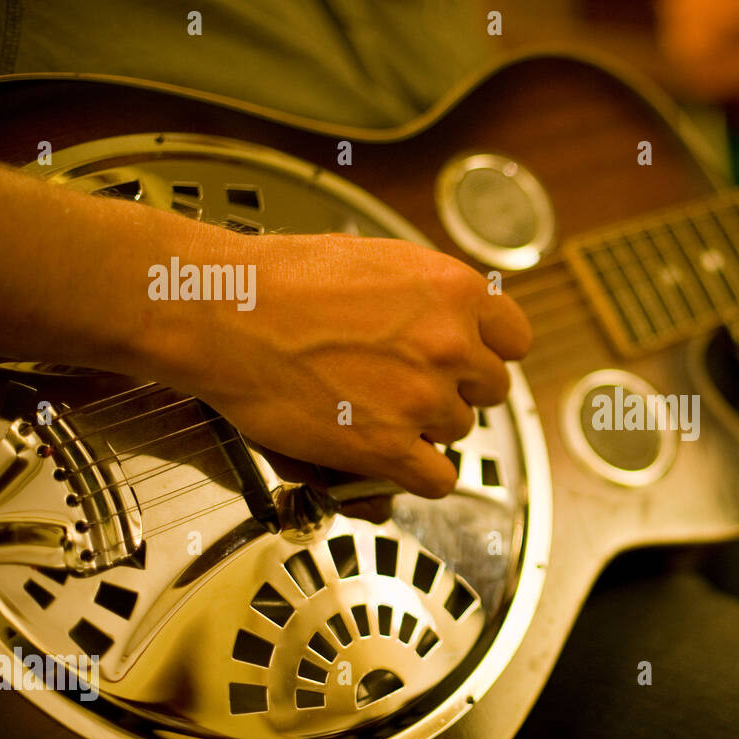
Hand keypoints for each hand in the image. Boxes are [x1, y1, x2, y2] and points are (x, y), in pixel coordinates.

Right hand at [153, 233, 530, 497]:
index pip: (514, 339)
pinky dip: (419, 474)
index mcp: (454, 289)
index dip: (489, 353)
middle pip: (490, 389)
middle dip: (457, 390)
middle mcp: (450, 343)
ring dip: (428, 428)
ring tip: (378, 409)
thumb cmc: (281, 278)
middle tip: (414, 385)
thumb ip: (430, 294)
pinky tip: (393, 458)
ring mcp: (423, 397)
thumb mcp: (379, 259)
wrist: (223, 309)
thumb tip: (452, 316)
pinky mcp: (389, 446)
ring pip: (460, 432)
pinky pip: (438, 478)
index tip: (471, 360)